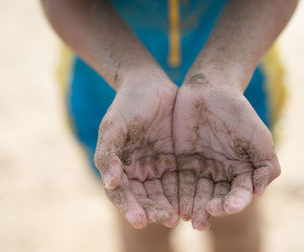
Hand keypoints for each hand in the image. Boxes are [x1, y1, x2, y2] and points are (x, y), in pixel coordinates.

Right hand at [95, 74, 178, 228]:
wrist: (150, 83)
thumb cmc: (127, 103)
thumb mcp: (114, 125)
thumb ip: (108, 153)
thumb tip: (109, 183)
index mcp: (118, 166)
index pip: (122, 193)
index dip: (130, 207)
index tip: (141, 220)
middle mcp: (138, 170)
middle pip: (145, 198)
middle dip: (155, 210)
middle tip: (168, 219)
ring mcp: (157, 166)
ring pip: (164, 192)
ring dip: (171, 206)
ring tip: (183, 216)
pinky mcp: (176, 160)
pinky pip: (181, 180)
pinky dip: (186, 192)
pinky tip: (195, 200)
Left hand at [173, 73, 279, 229]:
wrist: (211, 88)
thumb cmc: (238, 111)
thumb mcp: (259, 136)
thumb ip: (265, 165)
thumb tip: (258, 193)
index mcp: (241, 170)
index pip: (238, 193)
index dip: (235, 202)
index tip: (228, 208)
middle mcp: (221, 173)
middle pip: (217, 197)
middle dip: (211, 209)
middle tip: (203, 218)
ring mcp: (201, 168)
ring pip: (197, 193)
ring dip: (193, 206)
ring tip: (188, 218)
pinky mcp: (182, 162)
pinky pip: (180, 181)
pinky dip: (178, 194)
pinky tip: (175, 204)